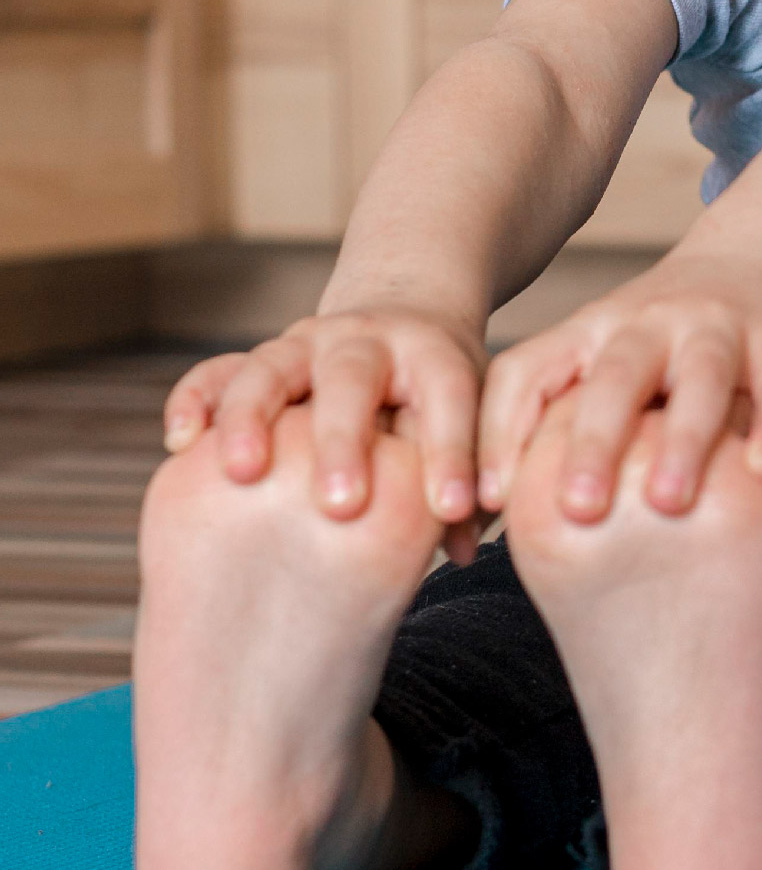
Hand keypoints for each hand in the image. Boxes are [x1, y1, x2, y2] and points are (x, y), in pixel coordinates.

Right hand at [161, 311, 487, 545]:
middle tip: (341, 507)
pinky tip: (182, 445)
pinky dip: (196, 400)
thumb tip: (468, 549)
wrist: (402, 320)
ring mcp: (307, 345)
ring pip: (272, 369)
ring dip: (254, 419)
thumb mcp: (471, 420)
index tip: (453, 512)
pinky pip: (217, 372)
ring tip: (244, 473)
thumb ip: (468, 481)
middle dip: (344, 442)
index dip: (451, 454)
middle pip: (352, 380)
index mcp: (432, 356)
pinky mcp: (260, 359)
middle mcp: (365, 341)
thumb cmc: (440, 395)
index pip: (448, 399)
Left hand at [478, 249, 761, 521]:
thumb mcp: (601, 361)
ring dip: (683, 439)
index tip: (483, 506)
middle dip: (592, 444)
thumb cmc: (663, 341)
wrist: (760, 255)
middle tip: (577, 511)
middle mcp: (648, 322)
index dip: (499, 435)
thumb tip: (476, 527)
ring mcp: (716, 325)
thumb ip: (553, 426)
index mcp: (589, 332)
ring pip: (698, 376)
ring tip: (668, 503)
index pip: (527, 374)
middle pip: (613, 377)